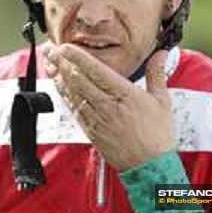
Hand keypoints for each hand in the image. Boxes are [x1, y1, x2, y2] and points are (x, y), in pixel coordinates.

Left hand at [43, 44, 174, 170]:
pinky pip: (73, 109)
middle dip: (62, 63)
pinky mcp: (91, 130)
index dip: (77, 57)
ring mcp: (97, 119)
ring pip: (72, 94)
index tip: (65, 46)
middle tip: (50, 50)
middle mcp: (107, 105)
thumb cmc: (157, 135)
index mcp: (125, 94)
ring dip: (59, 77)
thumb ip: (157, 73)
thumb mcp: (162, 101)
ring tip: (50, 64)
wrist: (148, 166)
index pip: (95, 70)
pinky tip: (58, 86)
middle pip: (78, 80)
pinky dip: (64, 95)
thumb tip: (161, 54)